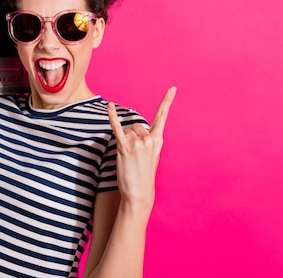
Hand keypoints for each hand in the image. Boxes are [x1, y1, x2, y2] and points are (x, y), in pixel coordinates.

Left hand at [107, 86, 175, 211]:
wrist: (139, 192)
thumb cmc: (144, 174)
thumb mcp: (152, 155)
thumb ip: (147, 139)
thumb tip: (134, 129)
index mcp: (158, 140)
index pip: (162, 117)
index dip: (167, 102)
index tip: (173, 88)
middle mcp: (149, 139)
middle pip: (136, 125)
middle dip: (132, 137)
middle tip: (135, 156)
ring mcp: (137, 142)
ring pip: (126, 131)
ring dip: (124, 142)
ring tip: (129, 158)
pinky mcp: (124, 147)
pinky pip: (117, 128)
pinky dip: (112, 116)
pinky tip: (110, 106)